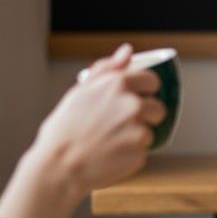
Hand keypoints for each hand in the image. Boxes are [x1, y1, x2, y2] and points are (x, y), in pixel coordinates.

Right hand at [28, 44, 165, 194]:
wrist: (58, 166)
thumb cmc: (64, 129)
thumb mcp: (80, 91)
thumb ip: (107, 68)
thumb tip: (127, 51)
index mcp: (118, 85)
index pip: (152, 81)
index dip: (145, 91)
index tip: (136, 99)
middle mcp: (132, 105)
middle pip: (158, 108)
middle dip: (145, 116)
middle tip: (119, 126)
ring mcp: (138, 130)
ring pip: (150, 131)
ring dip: (137, 136)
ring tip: (111, 142)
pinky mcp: (140, 154)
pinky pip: (143, 152)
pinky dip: (130, 155)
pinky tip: (111, 156)